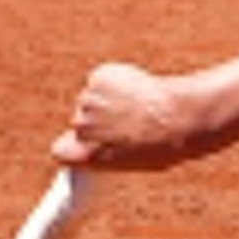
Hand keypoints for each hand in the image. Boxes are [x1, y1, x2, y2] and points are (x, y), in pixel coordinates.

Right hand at [52, 62, 199, 170]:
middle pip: (81, 123)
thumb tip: (100, 145)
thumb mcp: (132, 161)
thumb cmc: (163, 147)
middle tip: (129, 126)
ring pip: (94, 100)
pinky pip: (103, 80)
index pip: (60, 152)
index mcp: (84, 155)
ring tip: (140, 110)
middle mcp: (80, 127)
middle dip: (99, 123)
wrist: (179, 119)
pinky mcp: (99, 77)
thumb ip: (108, 153)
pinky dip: (118, 82)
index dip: (75, 148)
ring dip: (110, 102)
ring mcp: (87, 99)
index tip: (86, 146)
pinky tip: (138, 91)